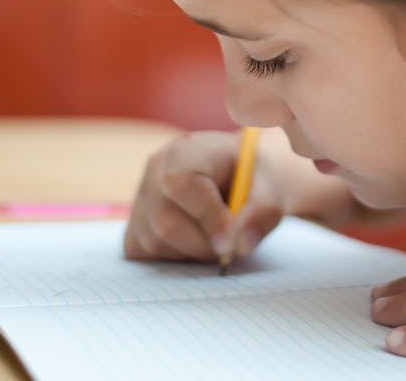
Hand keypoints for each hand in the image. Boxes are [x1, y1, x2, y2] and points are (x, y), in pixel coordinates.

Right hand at [123, 130, 282, 261]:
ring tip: (215, 236)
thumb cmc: (254, 180)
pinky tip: (194, 238)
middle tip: (231, 244)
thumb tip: (241, 243)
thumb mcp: (272, 189)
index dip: (206, 218)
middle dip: (204, 243)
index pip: (184, 185)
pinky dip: (174, 255)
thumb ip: (262, 212)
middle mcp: (155, 170)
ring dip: (191, 252)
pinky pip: (145, 251)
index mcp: (188, 151)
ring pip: (155, 241)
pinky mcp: (134, 223)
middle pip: (166, 221)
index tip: (230, 244)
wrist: (239, 176)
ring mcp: (140, 196)